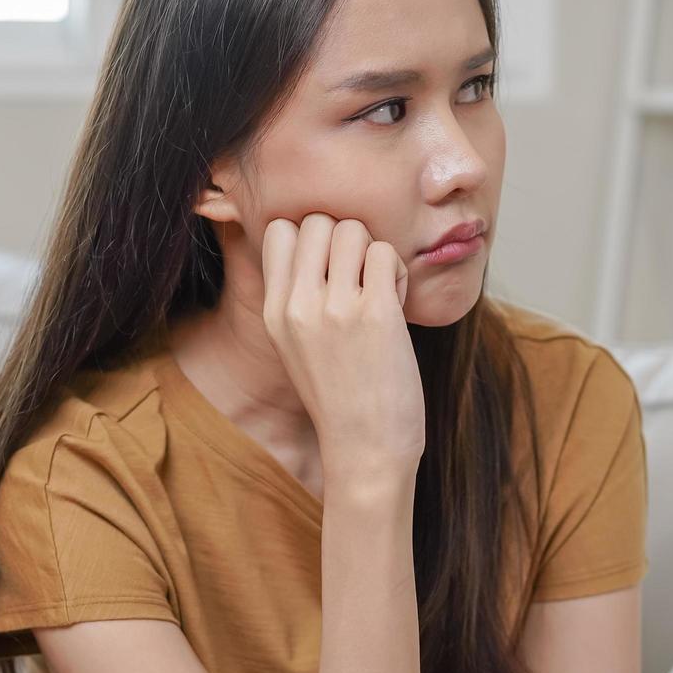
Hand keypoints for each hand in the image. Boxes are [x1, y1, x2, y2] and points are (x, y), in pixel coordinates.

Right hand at [261, 214, 424, 488]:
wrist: (364, 452)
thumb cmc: (340, 400)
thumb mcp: (296, 346)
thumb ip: (298, 299)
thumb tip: (320, 246)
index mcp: (274, 311)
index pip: (280, 231)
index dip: (311, 236)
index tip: (330, 267)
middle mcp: (297, 305)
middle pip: (317, 221)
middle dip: (346, 238)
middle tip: (359, 279)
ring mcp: (335, 309)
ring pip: (353, 230)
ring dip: (374, 252)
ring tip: (380, 291)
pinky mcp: (375, 315)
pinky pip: (387, 255)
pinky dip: (398, 272)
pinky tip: (396, 304)